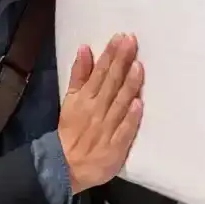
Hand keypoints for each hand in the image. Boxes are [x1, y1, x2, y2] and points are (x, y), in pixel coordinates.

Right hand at [58, 33, 144, 194]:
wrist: (66, 166)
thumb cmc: (72, 129)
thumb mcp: (70, 99)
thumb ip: (78, 75)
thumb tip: (85, 48)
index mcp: (85, 98)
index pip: (99, 72)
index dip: (110, 55)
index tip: (121, 37)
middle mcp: (97, 109)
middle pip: (111, 83)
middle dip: (121, 61)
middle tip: (132, 41)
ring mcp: (107, 128)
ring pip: (119, 103)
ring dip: (128, 85)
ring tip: (138, 66)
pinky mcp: (116, 146)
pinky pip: (124, 130)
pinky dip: (130, 117)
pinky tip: (138, 103)